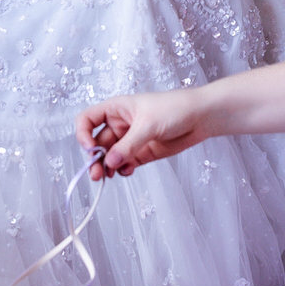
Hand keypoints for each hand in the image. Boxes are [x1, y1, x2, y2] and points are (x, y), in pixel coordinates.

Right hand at [75, 88, 210, 178]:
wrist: (201, 117)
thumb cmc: (175, 108)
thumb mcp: (148, 125)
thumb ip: (128, 145)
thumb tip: (109, 162)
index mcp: (116, 109)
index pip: (88, 119)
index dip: (83, 134)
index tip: (90, 148)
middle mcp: (120, 124)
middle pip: (98, 143)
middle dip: (95, 158)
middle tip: (96, 174)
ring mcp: (131, 140)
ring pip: (110, 156)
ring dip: (107, 167)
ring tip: (109, 176)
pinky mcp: (142, 153)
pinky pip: (125, 163)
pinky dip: (122, 169)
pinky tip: (127, 171)